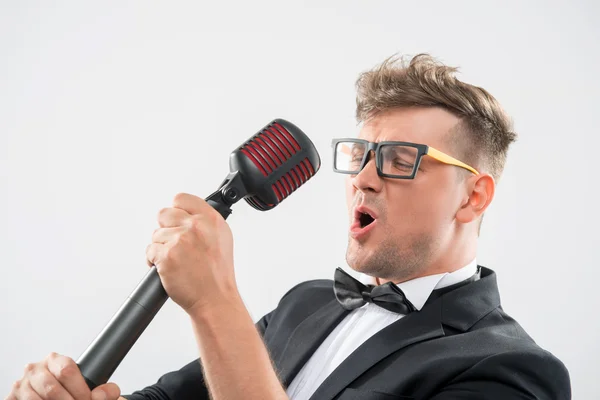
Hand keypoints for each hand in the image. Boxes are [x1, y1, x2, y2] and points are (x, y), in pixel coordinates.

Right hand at [6, 352, 121, 399]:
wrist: (58, 395)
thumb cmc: (72, 390)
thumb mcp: (90, 386)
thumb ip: (106, 390)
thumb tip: (101, 395)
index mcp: (54, 360)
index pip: (67, 369)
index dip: (80, 388)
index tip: (88, 399)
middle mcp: (35, 370)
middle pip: (52, 389)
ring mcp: (21, 385)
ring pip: (36, 399)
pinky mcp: (12, 397)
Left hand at [146, 193, 237, 314]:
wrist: (215, 298)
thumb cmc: (218, 273)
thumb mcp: (222, 238)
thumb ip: (205, 222)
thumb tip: (186, 213)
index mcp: (211, 220)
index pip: (182, 199)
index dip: (176, 210)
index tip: (177, 219)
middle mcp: (196, 227)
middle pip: (164, 214)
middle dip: (165, 229)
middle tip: (176, 243)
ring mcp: (180, 241)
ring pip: (156, 235)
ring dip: (161, 248)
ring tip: (176, 261)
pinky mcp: (166, 256)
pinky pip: (150, 251)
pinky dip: (154, 261)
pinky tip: (168, 268)